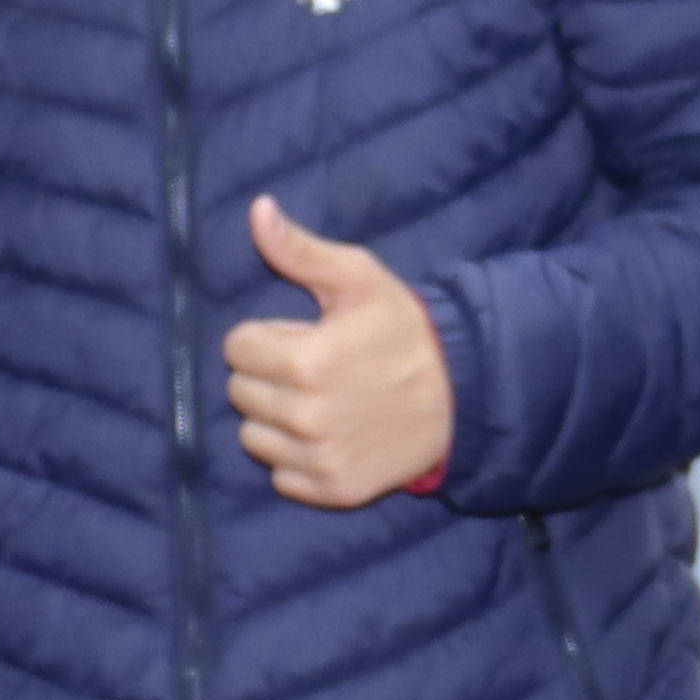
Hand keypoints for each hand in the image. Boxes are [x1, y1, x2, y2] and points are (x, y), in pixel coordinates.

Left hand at [225, 196, 456, 508]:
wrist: (463, 394)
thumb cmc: (405, 330)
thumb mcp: (358, 279)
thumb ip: (299, 249)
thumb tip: (257, 209)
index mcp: (303, 362)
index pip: (236, 348)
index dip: (266, 337)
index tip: (303, 336)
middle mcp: (305, 417)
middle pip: (240, 393)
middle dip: (268, 376)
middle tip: (314, 369)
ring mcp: (319, 458)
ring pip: (254, 438)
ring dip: (276, 420)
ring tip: (319, 403)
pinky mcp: (333, 490)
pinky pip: (282, 478)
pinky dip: (297, 459)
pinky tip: (330, 436)